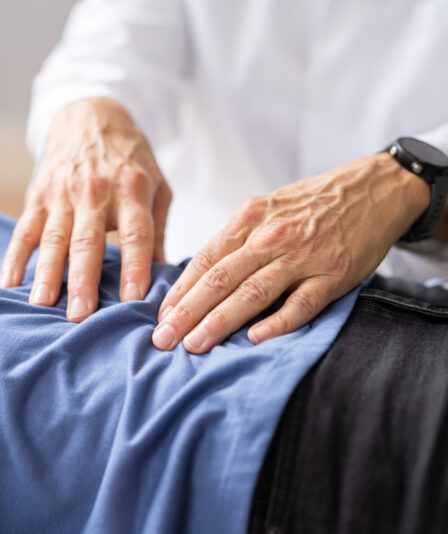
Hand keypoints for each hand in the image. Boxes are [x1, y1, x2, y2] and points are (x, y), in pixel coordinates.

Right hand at [0, 98, 170, 321]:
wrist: (90, 115)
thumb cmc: (131, 159)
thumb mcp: (158, 185)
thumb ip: (159, 229)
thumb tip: (166, 275)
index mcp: (132, 189)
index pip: (135, 234)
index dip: (135, 266)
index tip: (135, 300)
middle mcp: (95, 191)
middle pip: (87, 240)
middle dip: (83, 280)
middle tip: (79, 316)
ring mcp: (62, 193)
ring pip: (53, 237)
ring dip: (46, 273)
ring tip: (41, 305)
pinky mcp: (38, 195)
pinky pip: (24, 228)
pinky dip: (15, 255)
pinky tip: (9, 282)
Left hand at [152, 153, 429, 352]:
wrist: (373, 188)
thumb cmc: (311, 203)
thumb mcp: (266, 208)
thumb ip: (235, 239)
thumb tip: (200, 276)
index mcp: (249, 219)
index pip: (205, 261)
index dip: (179, 291)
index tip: (160, 316)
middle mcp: (271, 237)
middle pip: (220, 280)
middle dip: (187, 313)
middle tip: (163, 339)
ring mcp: (302, 256)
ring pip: (252, 293)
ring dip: (220, 322)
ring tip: (194, 345)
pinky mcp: (332, 275)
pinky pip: (301, 304)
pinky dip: (277, 323)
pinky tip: (254, 339)